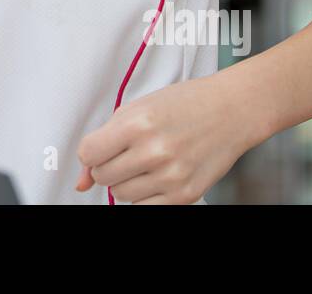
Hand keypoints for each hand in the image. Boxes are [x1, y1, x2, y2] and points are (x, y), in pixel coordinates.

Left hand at [75, 72, 257, 203]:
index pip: (87, 154)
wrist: (230, 110)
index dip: (90, 153)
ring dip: (126, 181)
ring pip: (121, 195)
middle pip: (103, 177)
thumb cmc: (186, 103)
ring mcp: (170, 176)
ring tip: (145, 162)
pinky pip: (144, 208)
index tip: (100, 149)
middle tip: (127, 152)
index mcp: (137, 123)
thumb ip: (104, 140)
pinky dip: (143, 196)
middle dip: (107, 166)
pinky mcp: (185, 195)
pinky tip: (155, 177)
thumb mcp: (137, 109)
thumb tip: (81, 180)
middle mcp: (153, 151)